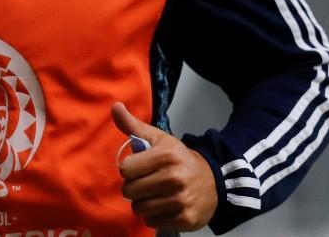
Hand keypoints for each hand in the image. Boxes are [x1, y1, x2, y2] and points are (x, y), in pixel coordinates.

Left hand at [112, 102, 217, 231]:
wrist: (213, 181)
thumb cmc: (178, 158)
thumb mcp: (158, 139)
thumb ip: (133, 125)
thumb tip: (115, 106)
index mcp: (166, 155)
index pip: (125, 169)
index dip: (129, 170)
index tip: (139, 169)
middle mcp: (175, 177)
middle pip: (130, 191)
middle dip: (133, 188)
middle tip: (146, 184)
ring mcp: (181, 200)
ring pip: (139, 209)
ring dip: (142, 204)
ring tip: (154, 195)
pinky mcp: (185, 219)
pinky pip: (152, 222)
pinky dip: (154, 217)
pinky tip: (164, 207)